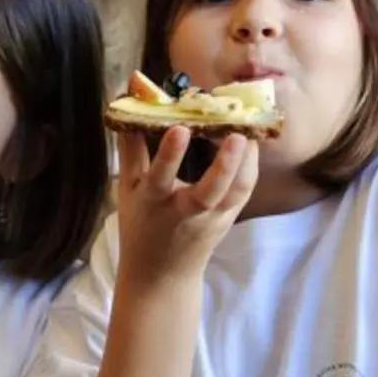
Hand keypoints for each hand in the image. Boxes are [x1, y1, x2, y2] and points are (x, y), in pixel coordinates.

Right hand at [114, 127, 257, 284]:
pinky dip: (249, 166)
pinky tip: (251, 142)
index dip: (169, 154)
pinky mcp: (229, 219)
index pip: (160, 178)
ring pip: (236, 192)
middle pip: (209, 191)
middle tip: (236, 134)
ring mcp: (212, 219)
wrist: (162, 274)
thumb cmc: (140, 225)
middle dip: (224, 164)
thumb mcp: (127, 189)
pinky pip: (244, 191)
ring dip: (246, 161)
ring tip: (250, 128)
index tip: (179, 129)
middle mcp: (186, 213)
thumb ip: (130, 147)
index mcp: (154, 203)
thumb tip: (127, 101)